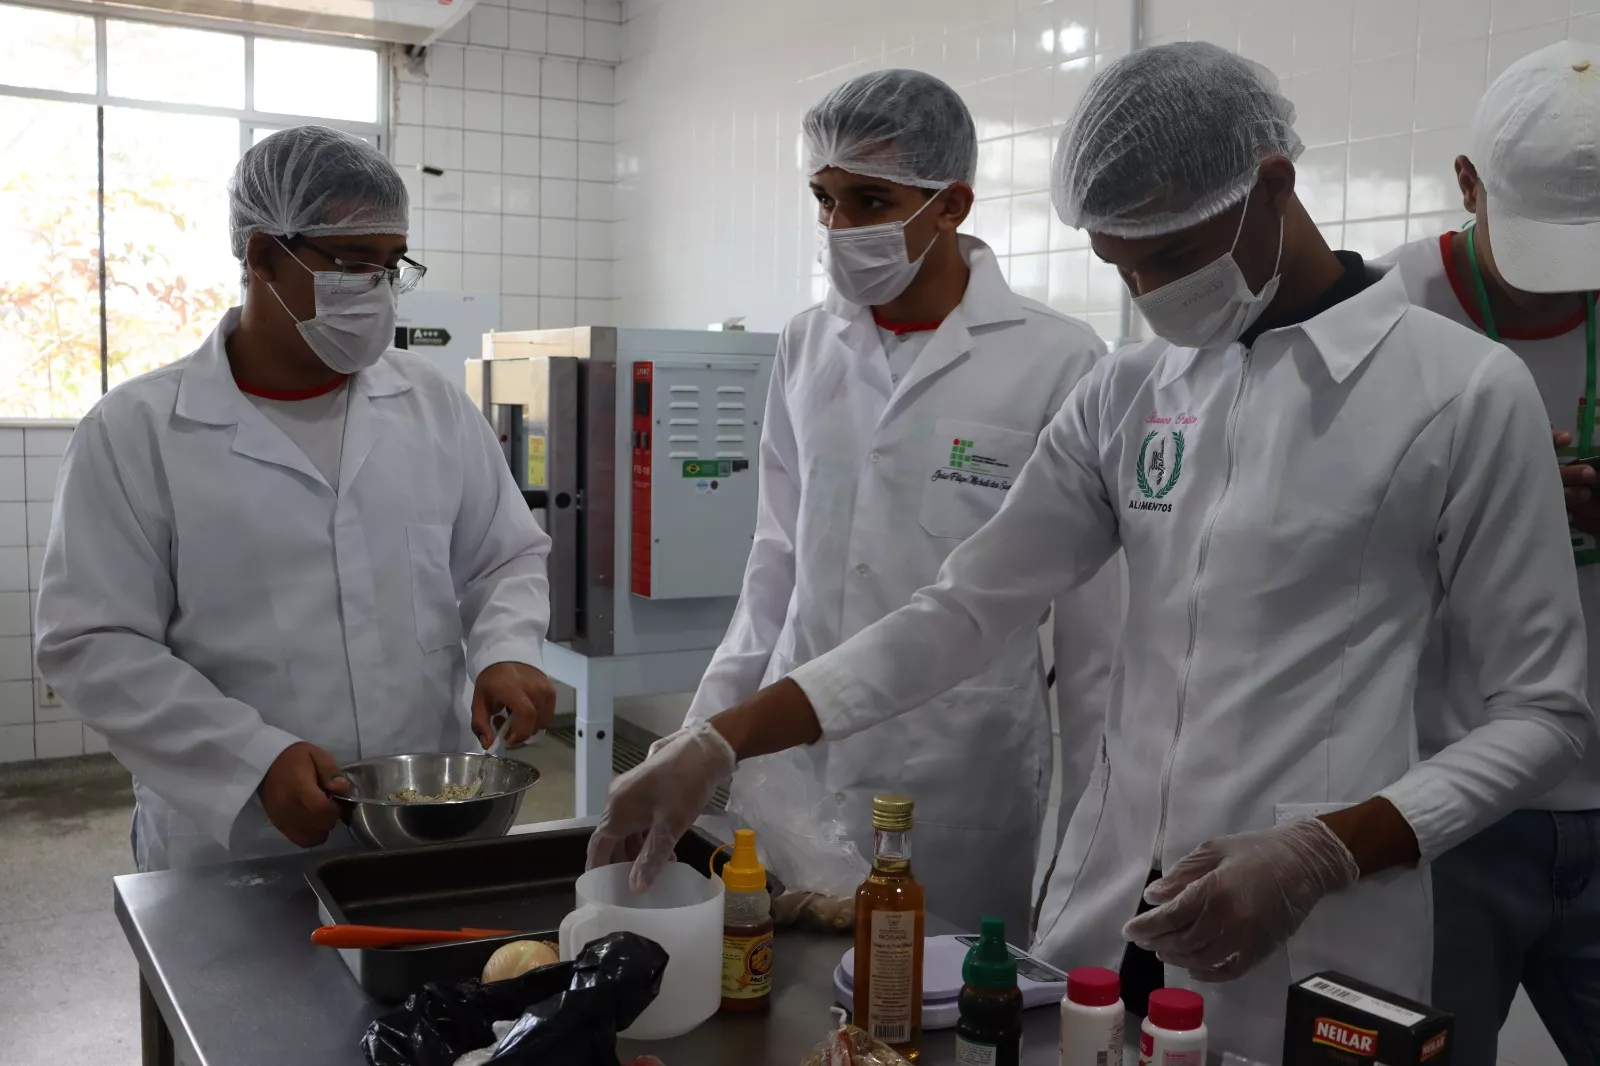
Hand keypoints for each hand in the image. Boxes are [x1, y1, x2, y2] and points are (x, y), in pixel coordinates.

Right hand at [258, 742, 348, 848]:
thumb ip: (331, 772)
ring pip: (311, 837)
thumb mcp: (317, 755)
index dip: (335, 809)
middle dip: (331, 818)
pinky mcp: (278, 825)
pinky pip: (299, 840)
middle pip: (318, 825)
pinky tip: (314, 822)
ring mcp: (282, 819)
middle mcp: (288, 807)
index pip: (321, 809)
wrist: (265, 763)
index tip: (338, 801)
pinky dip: (311, 835)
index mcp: (299, 788)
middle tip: (332, 805)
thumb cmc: (294, 758)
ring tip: (322, 813)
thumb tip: (342, 788)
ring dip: (322, 828)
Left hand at [472, 661, 556, 747]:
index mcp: (514, 689)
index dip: (519, 733)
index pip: (526, 715)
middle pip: (535, 723)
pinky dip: (537, 719)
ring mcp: (546, 689)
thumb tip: (488, 745)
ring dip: (529, 726)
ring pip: (543, 721)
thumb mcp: (479, 701)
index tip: (507, 738)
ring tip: (515, 717)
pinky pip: (548, 714)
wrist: (507, 655)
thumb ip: (481, 724)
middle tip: (507, 727)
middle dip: (521, 733)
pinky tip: (525, 711)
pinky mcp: (552, 690)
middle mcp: (535, 689)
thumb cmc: (491, 679)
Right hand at [585, 722, 735, 891]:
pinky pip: (639, 818)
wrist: (704, 749)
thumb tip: (635, 887)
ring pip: (627, 829)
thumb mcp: (670, 826)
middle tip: (634, 885)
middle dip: (622, 862)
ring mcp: (632, 792)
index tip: (600, 888)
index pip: (598, 845)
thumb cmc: (684, 786)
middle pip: (612, 838)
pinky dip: (647, 836)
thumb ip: (652, 857)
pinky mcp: (646, 788)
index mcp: (617, 809)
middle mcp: (618, 800)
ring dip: (638, 850)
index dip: (597, 867)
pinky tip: (665, 849)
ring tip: (656, 871)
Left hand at [1122, 817, 1358, 980]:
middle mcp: (1229, 920)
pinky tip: (1193, 968)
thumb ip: (1181, 875)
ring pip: (1202, 959)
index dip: (1146, 926)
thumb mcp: (1213, 850)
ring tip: (1163, 950)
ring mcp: (1247, 939)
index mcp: (1214, 890)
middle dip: (1157, 941)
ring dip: (1177, 958)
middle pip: (1182, 941)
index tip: (1128, 930)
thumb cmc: (1255, 850)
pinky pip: (1229, 970)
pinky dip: (1208, 974)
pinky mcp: (1262, 951)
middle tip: (1143, 939)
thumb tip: (1153, 897)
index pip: (1171, 917)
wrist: (1305, 862)